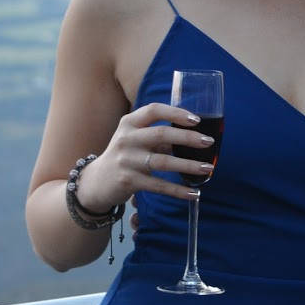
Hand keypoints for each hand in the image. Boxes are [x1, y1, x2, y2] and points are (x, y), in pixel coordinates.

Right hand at [72, 102, 214, 211]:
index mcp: (129, 123)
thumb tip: (193, 138)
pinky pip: (159, 186)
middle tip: (208, 141)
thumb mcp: (135, 140)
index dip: (175, 113)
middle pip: (161, 134)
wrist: (96, 182)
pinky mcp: (128, 181)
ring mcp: (126, 160)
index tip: (196, 119)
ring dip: (188, 165)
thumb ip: (158, 137)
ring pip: (163, 161)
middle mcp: (126, 139)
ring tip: (208, 167)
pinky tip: (194, 193)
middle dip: (188, 137)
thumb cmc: (124, 156)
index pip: (153, 110)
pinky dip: (178, 190)